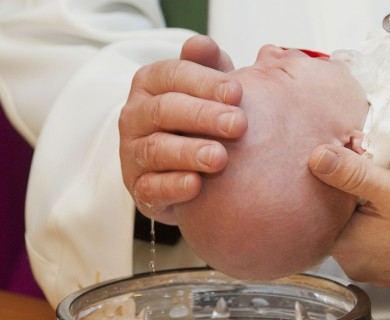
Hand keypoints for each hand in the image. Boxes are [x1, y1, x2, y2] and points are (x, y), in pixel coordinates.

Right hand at [119, 35, 246, 223]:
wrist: (191, 165)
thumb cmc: (204, 116)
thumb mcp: (210, 87)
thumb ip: (208, 65)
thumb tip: (200, 45)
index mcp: (151, 83)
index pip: (173, 74)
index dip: (205, 82)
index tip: (238, 92)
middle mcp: (135, 115)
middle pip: (164, 110)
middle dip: (203, 116)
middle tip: (239, 124)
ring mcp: (133, 153)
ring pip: (156, 149)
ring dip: (189, 153)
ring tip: (220, 157)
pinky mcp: (139, 188)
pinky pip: (150, 188)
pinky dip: (173, 186)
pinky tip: (197, 185)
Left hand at [308, 145, 389, 290]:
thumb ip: (352, 173)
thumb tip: (317, 158)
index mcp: (344, 245)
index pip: (320, 206)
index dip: (334, 179)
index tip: (353, 160)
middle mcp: (351, 262)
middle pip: (338, 216)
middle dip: (350, 191)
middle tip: (373, 170)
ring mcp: (369, 268)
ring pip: (355, 226)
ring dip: (365, 207)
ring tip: (386, 189)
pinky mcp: (385, 267)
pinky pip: (372, 238)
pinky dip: (378, 222)